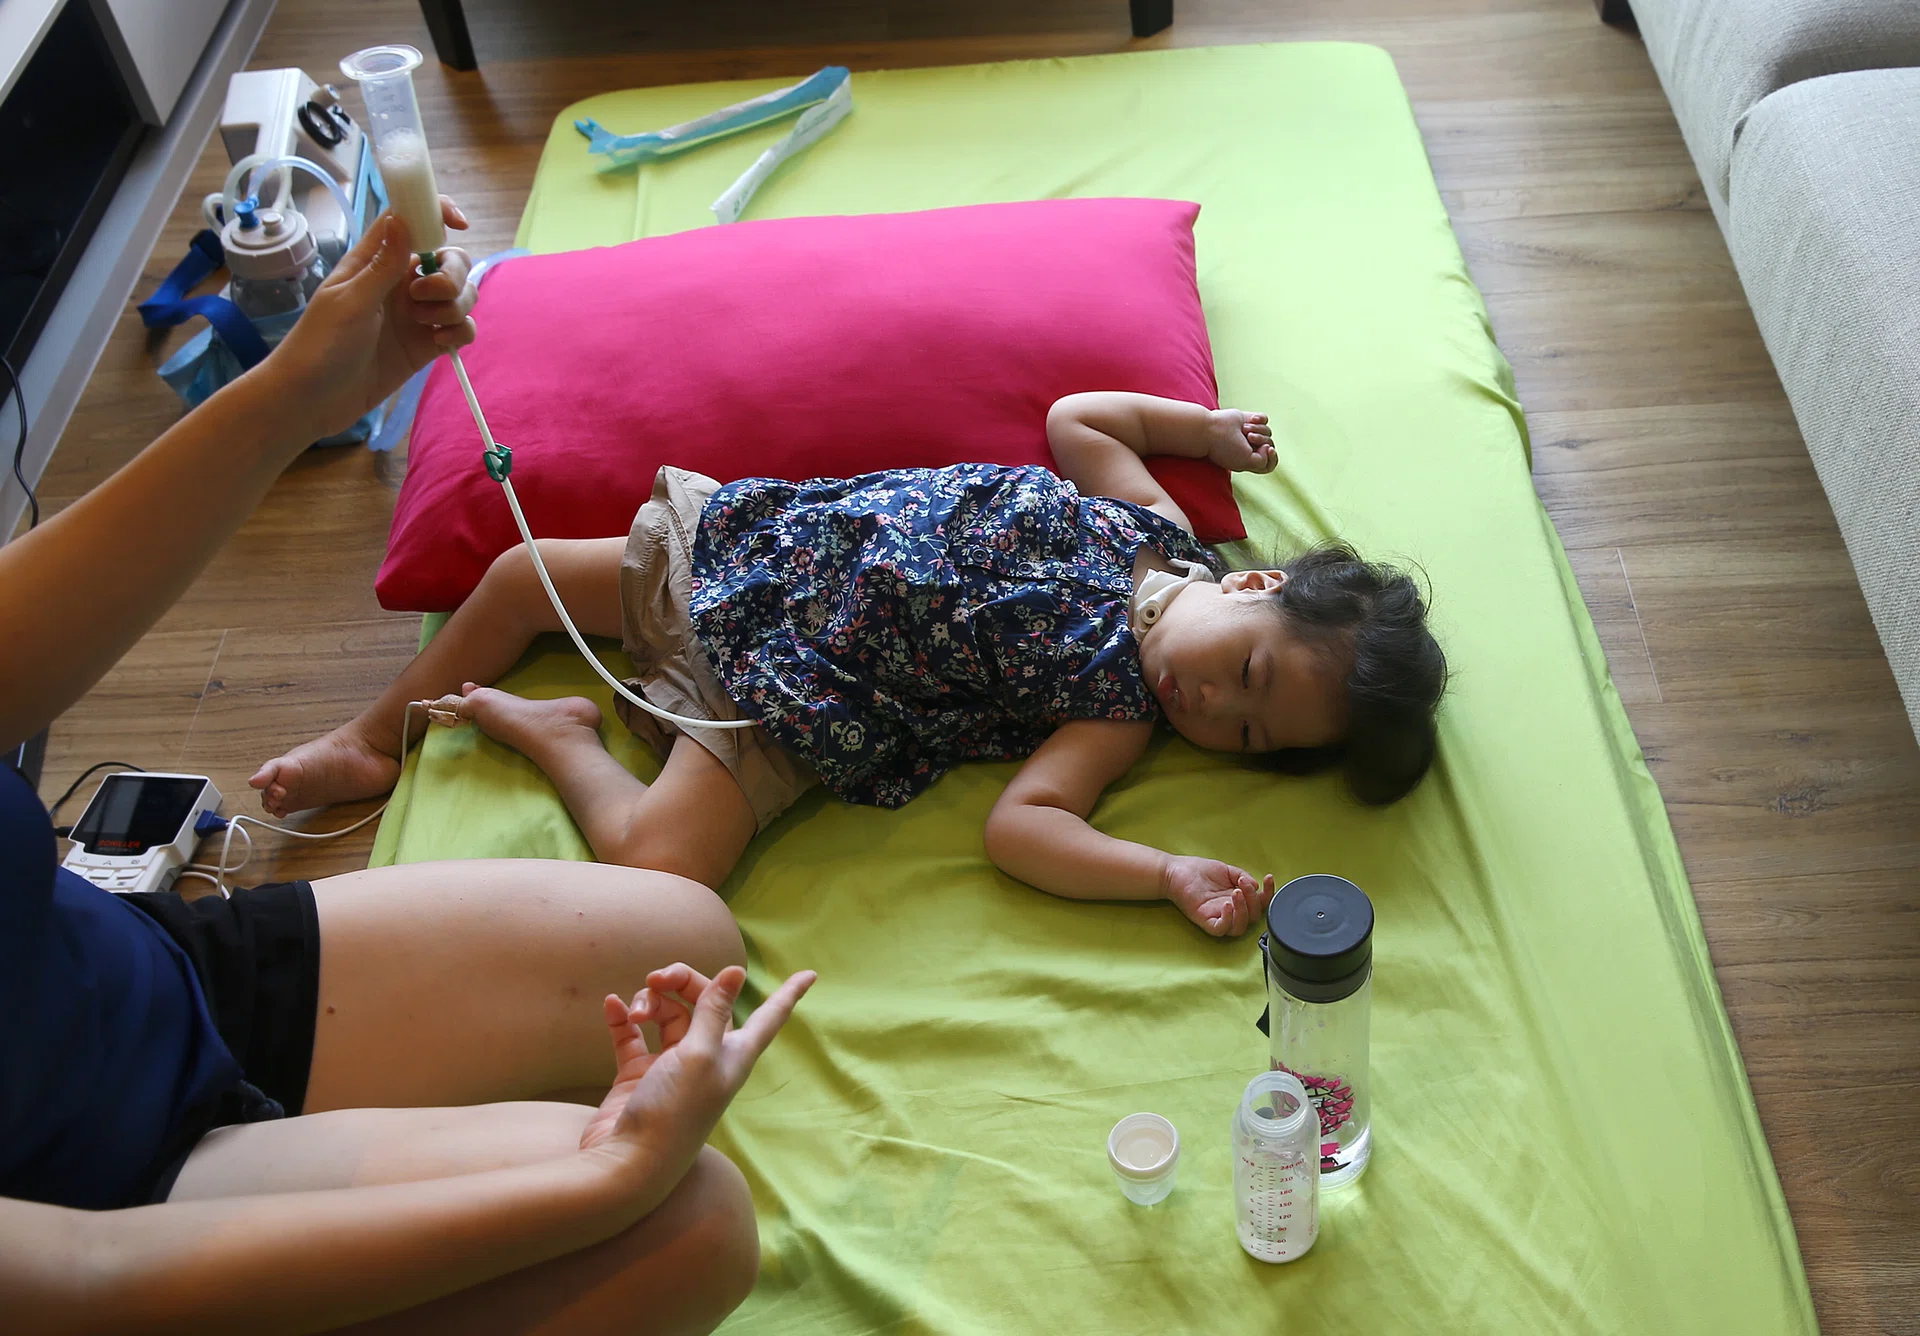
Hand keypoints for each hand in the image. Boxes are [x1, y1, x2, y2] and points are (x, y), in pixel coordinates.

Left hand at [257, 202, 476, 437]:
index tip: (458, 224)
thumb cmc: (319, 345)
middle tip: (425, 297)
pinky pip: (461, 328)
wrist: (311, 399)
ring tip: (426, 327)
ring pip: (461, 295)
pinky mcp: (426, 345)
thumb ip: (382, 265)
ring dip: (455, 306)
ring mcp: (416, 315)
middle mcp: (400, 283)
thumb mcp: (350, 302)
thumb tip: (403, 219)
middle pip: (449, 259)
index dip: (436, 212)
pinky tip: (438, 346)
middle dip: (451, 275)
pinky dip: (459, 333)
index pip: (410, 220)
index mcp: (376, 261)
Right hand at [579, 963, 815, 1175]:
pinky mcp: (639, 1074)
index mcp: (734, 1055)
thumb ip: (714, 1010)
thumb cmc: (673, 1113)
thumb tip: (737, 971)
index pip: (770, 1017)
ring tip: (635, 1011)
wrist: (626, 1164)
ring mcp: (671, 1066)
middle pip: (705, 1001)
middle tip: (658, 977)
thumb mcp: (700, 1055)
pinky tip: (612, 1005)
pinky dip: (623, 1018)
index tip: (811, 974)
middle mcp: (707, 1057)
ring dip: (650, 1002)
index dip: (789, 994)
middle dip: (682, 982)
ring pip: (667, 1014)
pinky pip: (633, 1035)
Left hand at [1161, 856, 1274, 936]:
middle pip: (1253, 917)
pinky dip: (1227, 919)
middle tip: (1242, 884)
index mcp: (1238, 899)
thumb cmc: (1198, 871)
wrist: (1176, 871)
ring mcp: (1218, 917)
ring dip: (1243, 910)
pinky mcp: (1205, 921)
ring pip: (1240, 927)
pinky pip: (1221, 929)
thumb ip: (1242, 876)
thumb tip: (1256, 886)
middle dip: (1253, 899)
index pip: (1260, 903)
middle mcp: (1231, 910)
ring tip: (1235, 892)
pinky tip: (1226, 905)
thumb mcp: (1226, 870)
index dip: (1268, 893)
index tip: (1268, 878)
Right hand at [1205, 409, 1275, 473]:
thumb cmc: (1225, 448)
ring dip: (1258, 429)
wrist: (1211, 429)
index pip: (1269, 464)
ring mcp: (1249, 434)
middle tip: (1249, 437)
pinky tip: (1251, 419)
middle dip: (1261, 440)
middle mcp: (1250, 449)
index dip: (1272, 458)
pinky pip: (1265, 419)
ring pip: (1268, 432)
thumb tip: (1268, 447)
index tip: (1268, 449)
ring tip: (1245, 429)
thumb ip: (1264, 462)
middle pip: (1270, 445)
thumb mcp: (1247, 463)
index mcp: (1248, 462)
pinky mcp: (1248, 420)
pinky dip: (1260, 419)